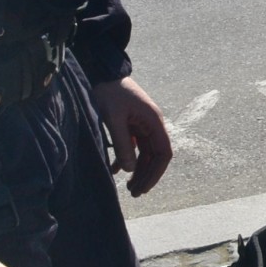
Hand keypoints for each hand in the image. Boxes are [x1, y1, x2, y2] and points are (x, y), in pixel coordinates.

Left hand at [92, 77, 172, 195]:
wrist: (102, 73)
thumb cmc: (109, 93)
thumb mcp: (114, 119)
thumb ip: (123, 144)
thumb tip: (130, 170)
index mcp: (153, 121)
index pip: (163, 153)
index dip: (156, 173)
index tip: (144, 188)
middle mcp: (151, 124)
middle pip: (154, 156)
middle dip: (146, 175)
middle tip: (133, 193)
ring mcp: (142, 124)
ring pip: (144, 153)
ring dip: (138, 170)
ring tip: (127, 187)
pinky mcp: (131, 124)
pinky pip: (134, 146)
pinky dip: (127, 159)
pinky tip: (116, 170)